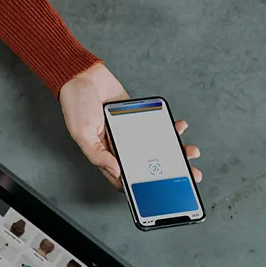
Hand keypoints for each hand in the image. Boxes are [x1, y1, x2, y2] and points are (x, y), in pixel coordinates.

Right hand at [59, 63, 201, 189]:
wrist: (84, 76)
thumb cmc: (75, 105)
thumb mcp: (82, 134)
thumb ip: (98, 155)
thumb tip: (116, 172)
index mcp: (105, 154)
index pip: (126, 177)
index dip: (142, 187)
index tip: (161, 190)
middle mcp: (119, 146)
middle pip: (146, 164)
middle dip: (167, 170)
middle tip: (187, 174)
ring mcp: (130, 132)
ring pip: (155, 146)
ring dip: (174, 149)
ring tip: (190, 152)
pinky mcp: (137, 118)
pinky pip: (157, 125)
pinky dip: (169, 126)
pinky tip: (179, 127)